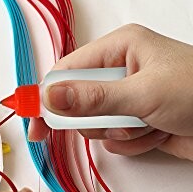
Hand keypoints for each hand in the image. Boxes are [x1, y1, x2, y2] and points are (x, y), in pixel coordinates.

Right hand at [28, 24, 192, 161]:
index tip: (34, 124)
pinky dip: (133, 143)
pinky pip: (114, 139)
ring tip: (148, 125)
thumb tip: (48, 99)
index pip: (66, 72)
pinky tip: (158, 135)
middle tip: (113, 124)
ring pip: (94, 125)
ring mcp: (127, 98)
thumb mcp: (143, 93)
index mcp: (118, 48)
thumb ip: (92, 98)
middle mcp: (119, 71)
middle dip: (95, 119)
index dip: (47, 98)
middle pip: (76, 102)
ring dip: (119, 133)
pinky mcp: (137, 121)